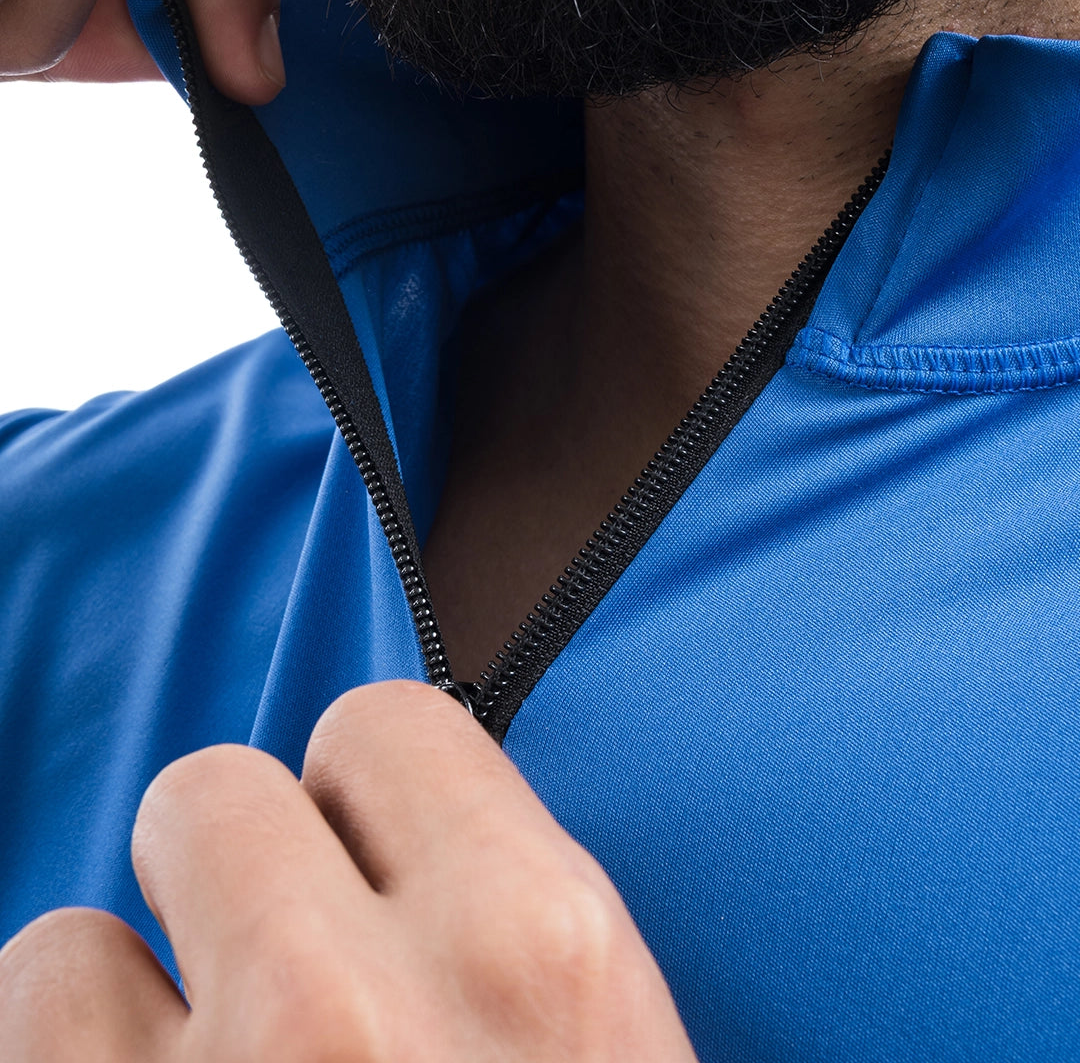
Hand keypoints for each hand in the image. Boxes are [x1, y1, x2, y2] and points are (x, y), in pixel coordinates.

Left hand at [0, 680, 697, 1060]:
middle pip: (209, 796)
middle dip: (231, 884)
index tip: (366, 882)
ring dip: (116, 1023)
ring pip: (64, 946)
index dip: (364, 808)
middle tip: (271, 999)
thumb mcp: (626, 1050)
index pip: (387, 725)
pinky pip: (17, 1030)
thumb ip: (527, 932)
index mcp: (544, 954)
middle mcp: (354, 1017)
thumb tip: (422, 835)